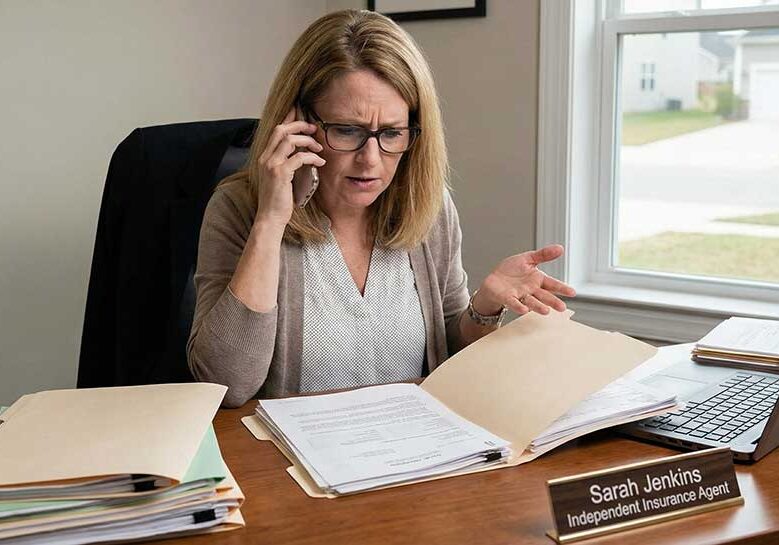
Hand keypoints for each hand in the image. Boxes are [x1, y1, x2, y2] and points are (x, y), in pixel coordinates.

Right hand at [254, 108, 325, 228]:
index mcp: (264, 157)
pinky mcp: (280, 174)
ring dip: (308, 141)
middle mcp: (265, 157)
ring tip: (319, 149)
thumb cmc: (277, 200)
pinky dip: (312, 157)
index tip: (301, 112)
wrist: (270, 217)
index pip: (275, 130)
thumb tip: (301, 153)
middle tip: (314, 129)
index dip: (289, 119)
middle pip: (281, 129)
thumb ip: (286, 163)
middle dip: (300, 125)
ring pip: (290, 140)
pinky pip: (299, 157)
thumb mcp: (280, 178)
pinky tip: (320, 162)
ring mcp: (271, 165)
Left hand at [475, 244, 574, 315]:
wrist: (494, 280)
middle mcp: (531, 290)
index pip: (552, 284)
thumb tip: (560, 248)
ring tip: (546, 311)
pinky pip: (514, 303)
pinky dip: (518, 306)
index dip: (562, 288)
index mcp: (537, 280)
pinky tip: (524, 310)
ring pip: (531, 302)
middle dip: (552, 301)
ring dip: (538, 306)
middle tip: (562, 308)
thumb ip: (543, 255)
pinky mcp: (507, 298)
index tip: (572, 292)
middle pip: (544, 296)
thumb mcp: (528, 259)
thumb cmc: (511, 271)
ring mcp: (520, 295)